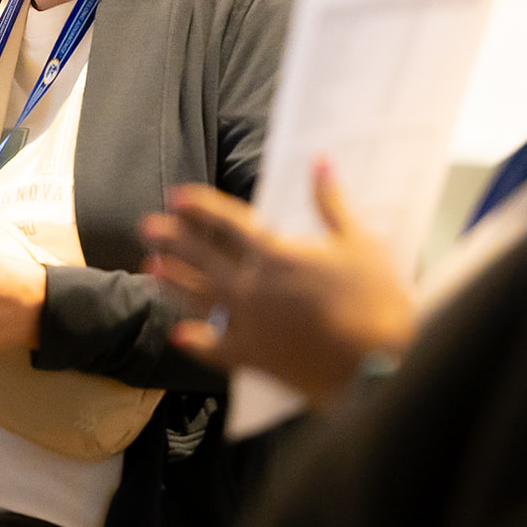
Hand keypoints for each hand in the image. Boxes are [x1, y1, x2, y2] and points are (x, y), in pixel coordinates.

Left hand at [140, 159, 415, 403]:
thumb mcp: (360, 243)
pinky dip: (195, 342)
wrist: (381, 366)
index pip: (229, 224)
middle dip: (172, 240)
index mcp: (276, 256)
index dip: (201, 207)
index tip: (176, 196)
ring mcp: (248, 325)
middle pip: (203, 258)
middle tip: (145, 227)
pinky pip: (215, 349)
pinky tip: (176, 334)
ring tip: (149, 269)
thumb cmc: (378, 300)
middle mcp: (252, 288)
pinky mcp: (254, 359)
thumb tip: (319, 161)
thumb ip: (331, 203)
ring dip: (173, 283)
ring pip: (200, 299)